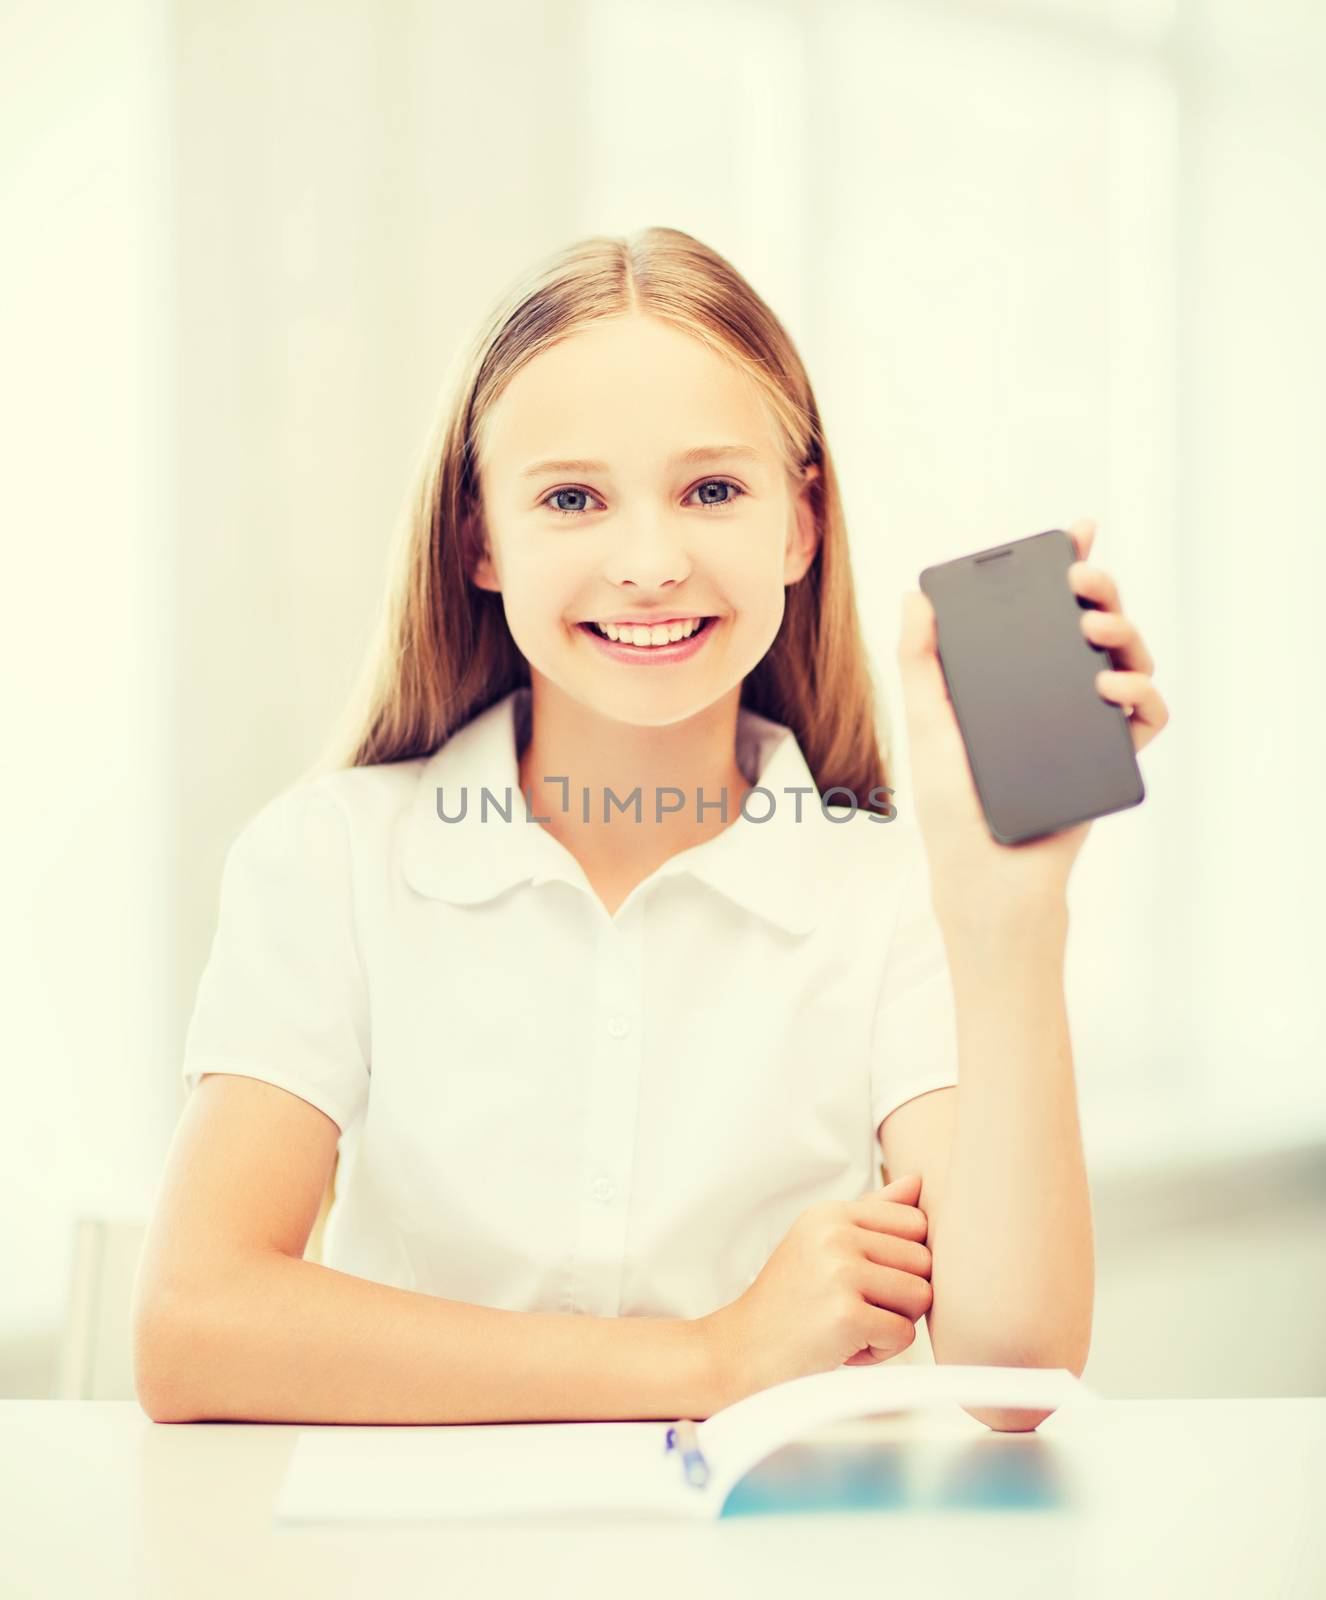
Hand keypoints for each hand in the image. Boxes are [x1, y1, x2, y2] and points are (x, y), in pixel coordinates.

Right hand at [698, 1173, 932, 1407]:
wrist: (740, 1349)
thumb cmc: (788, 1299)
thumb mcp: (821, 1242)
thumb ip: (872, 1212)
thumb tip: (916, 1182)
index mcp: (831, 1213)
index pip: (915, 1222)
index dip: (906, 1259)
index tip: (870, 1278)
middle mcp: (835, 1234)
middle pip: (924, 1261)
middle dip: (903, 1294)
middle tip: (859, 1307)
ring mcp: (840, 1272)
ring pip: (921, 1296)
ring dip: (895, 1323)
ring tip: (854, 1325)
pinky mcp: (846, 1315)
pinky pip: (905, 1334)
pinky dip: (882, 1350)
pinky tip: (847, 1346)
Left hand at [896, 518, 1169, 919]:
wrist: (986, 876)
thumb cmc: (953, 805)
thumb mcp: (927, 725)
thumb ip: (920, 663)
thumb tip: (915, 597)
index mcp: (1014, 677)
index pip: (1044, 613)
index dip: (1065, 569)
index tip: (1075, 533)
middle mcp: (1056, 694)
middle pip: (1093, 627)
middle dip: (1098, 591)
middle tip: (1085, 579)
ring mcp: (1087, 724)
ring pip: (1129, 662)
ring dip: (1124, 635)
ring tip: (1096, 632)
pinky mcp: (1110, 759)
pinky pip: (1148, 718)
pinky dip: (1142, 696)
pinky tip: (1112, 691)